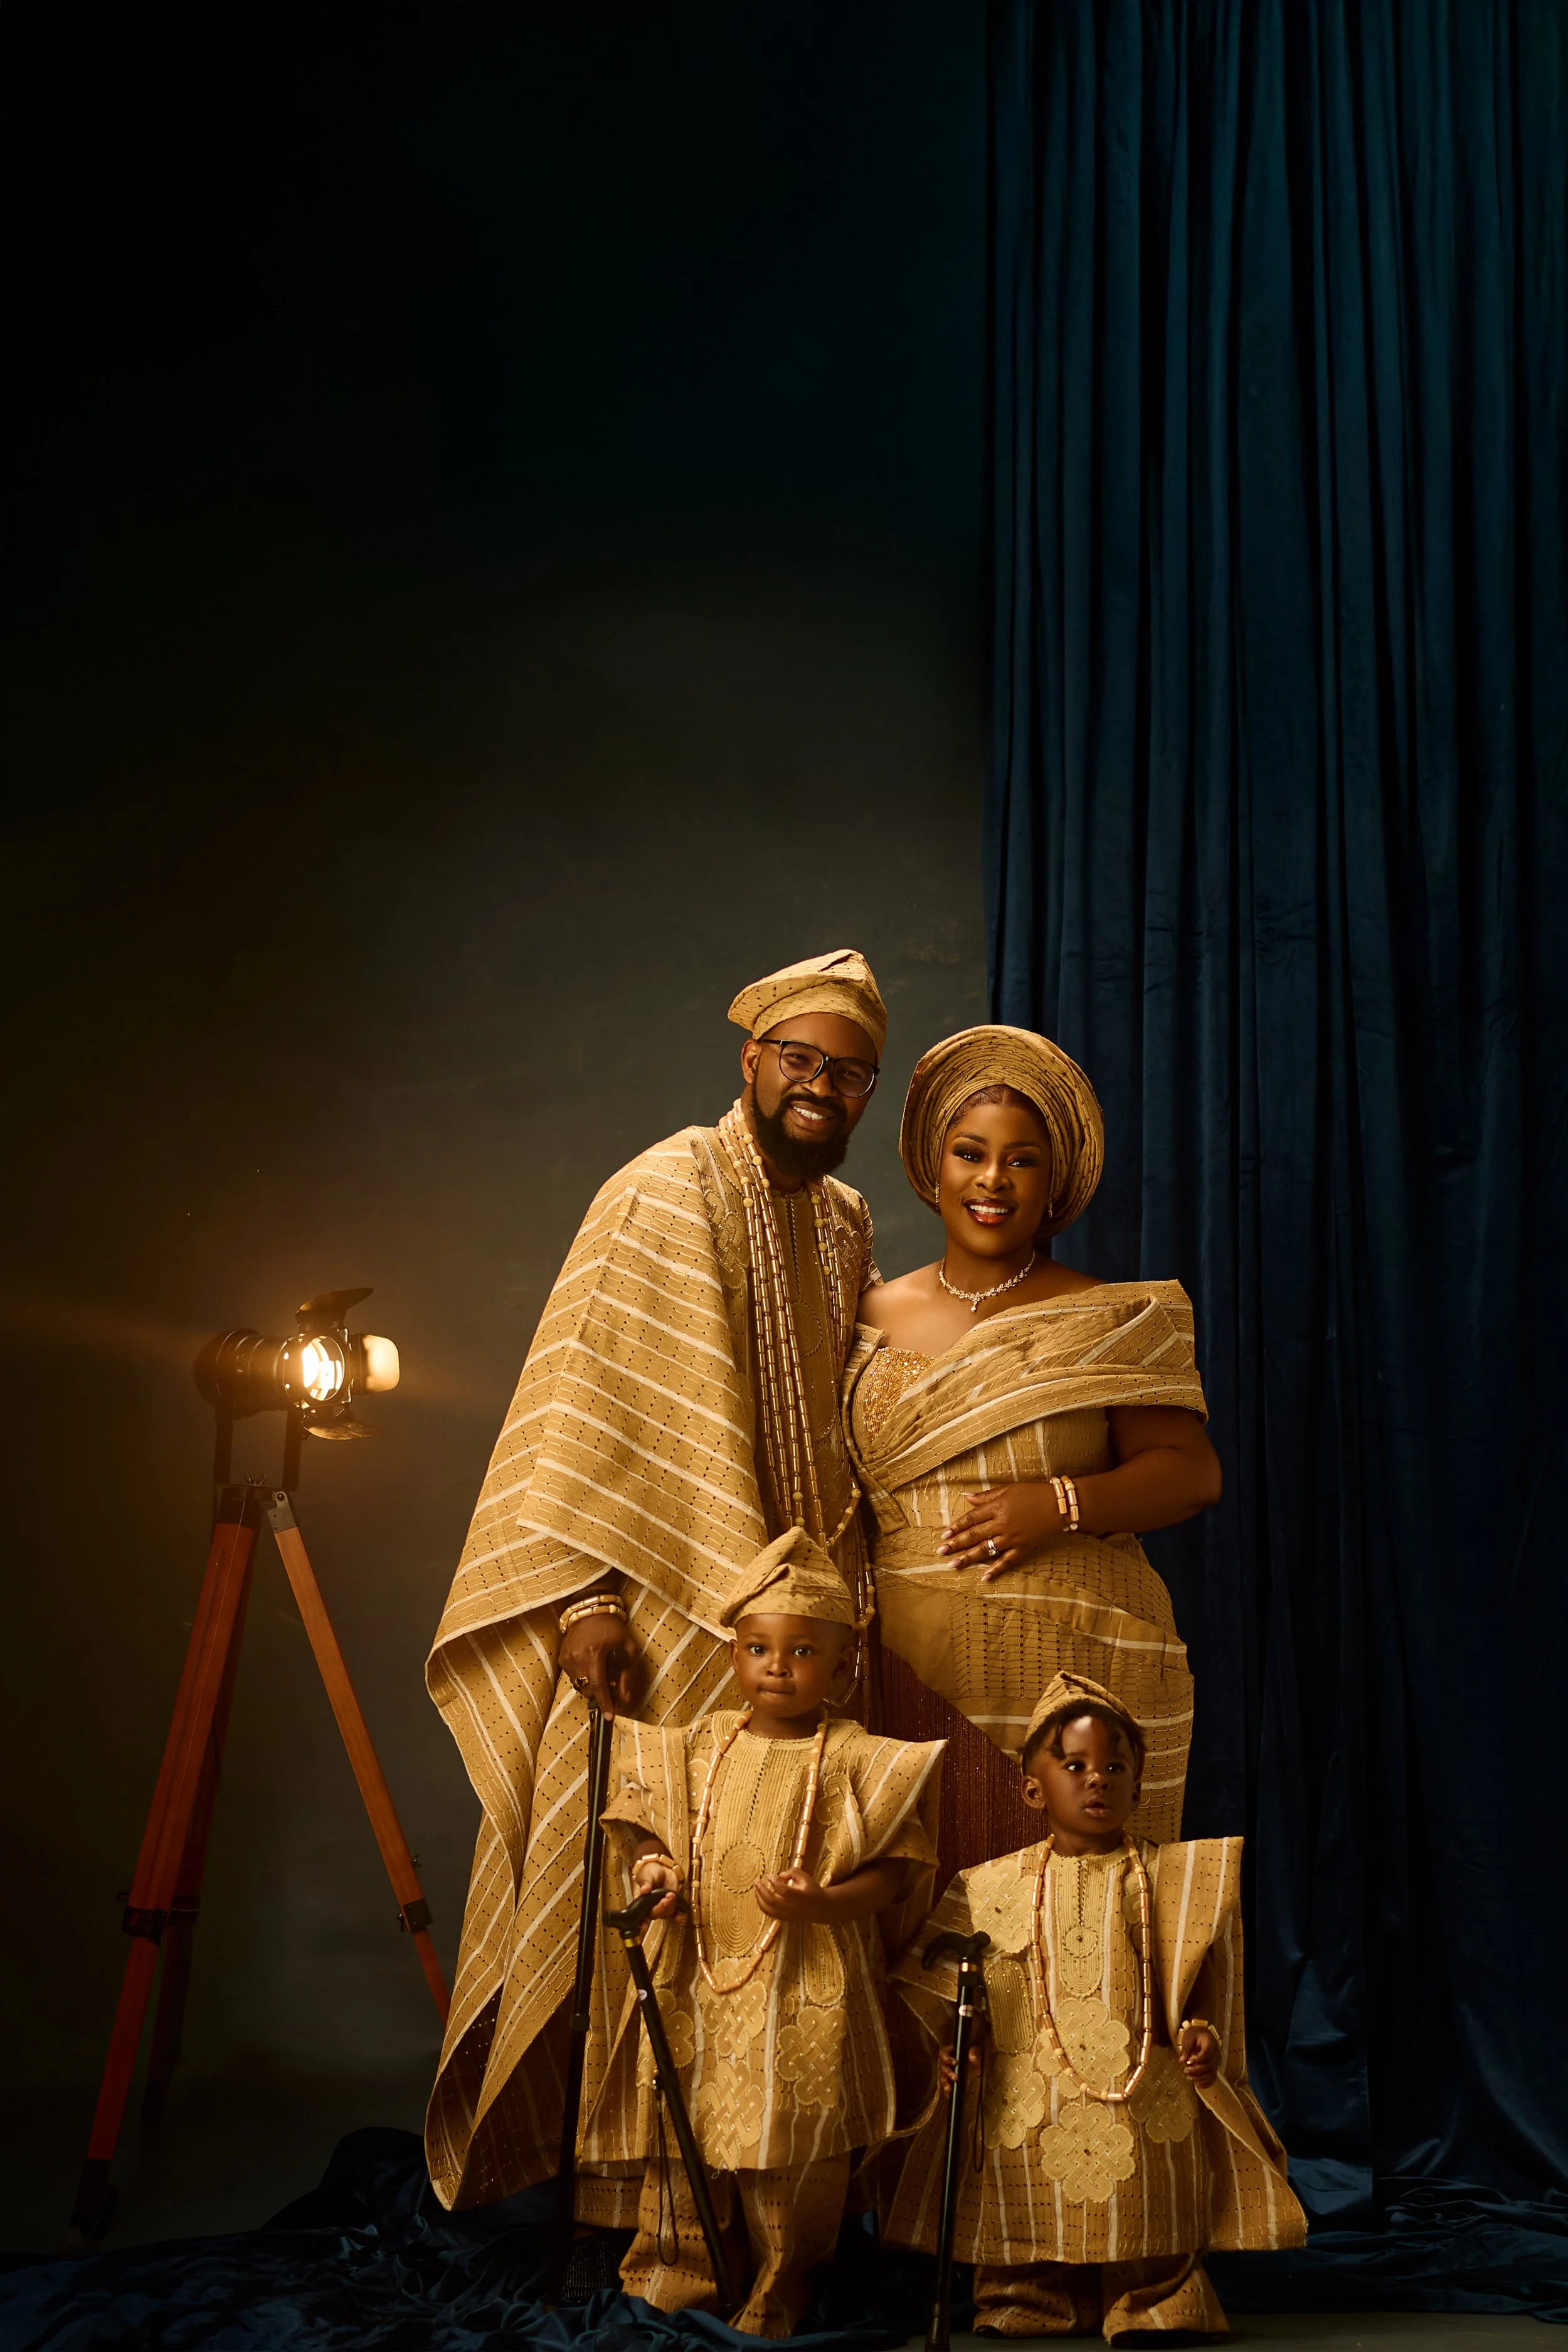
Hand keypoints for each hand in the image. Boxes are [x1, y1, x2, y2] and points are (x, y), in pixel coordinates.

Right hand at [559, 1611, 638, 1714]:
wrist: (590, 1609)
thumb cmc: (612, 1627)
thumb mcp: (628, 1647)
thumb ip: (628, 1674)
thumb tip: (625, 1698)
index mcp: (594, 1653)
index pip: (598, 1686)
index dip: (605, 1703)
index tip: (609, 1716)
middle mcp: (577, 1657)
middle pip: (587, 1690)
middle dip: (599, 1693)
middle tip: (611, 1684)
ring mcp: (567, 1658)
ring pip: (578, 1685)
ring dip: (591, 1685)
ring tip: (601, 1672)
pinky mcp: (562, 1657)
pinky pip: (572, 1677)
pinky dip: (582, 1677)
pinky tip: (591, 1665)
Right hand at [631, 1852, 682, 1919]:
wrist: (662, 1868)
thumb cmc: (650, 1871)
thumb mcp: (646, 1875)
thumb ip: (645, 1882)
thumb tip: (644, 1890)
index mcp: (640, 1900)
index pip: (639, 1913)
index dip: (641, 1921)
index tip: (644, 1926)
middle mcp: (649, 1906)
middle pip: (654, 1913)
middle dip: (660, 1908)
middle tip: (665, 1899)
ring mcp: (660, 1906)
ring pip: (664, 1913)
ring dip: (669, 1907)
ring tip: (671, 1895)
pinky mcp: (670, 1905)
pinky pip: (673, 1914)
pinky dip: (676, 1916)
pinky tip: (679, 1917)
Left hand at [752, 1865, 831, 1922]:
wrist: (822, 1909)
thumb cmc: (813, 1890)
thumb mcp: (806, 1877)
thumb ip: (793, 1872)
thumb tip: (780, 1875)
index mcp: (800, 1896)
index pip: (783, 1890)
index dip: (774, 1882)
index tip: (769, 1875)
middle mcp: (793, 1907)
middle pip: (772, 1901)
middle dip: (761, 1890)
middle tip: (756, 1881)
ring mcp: (788, 1915)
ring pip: (769, 1910)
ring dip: (759, 1898)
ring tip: (756, 1888)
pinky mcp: (785, 1919)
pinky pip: (770, 1914)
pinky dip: (763, 1905)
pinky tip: (761, 1897)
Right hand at [937, 2044, 980, 2093]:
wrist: (971, 2067)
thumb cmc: (970, 2057)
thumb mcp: (973, 2053)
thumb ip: (974, 2053)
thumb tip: (972, 2057)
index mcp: (948, 2053)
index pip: (944, 2054)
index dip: (948, 2059)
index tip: (955, 2063)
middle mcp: (944, 2063)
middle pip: (942, 2067)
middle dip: (948, 2073)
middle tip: (955, 2077)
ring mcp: (944, 2073)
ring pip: (942, 2078)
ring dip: (945, 2083)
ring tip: (949, 2088)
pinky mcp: (947, 2082)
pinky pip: (945, 2087)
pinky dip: (946, 2091)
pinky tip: (949, 2094)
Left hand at [938, 1482, 1064, 1579]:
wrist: (1059, 1505)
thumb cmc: (1032, 1493)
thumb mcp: (1008, 1489)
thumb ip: (986, 1496)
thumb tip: (966, 1497)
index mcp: (997, 1508)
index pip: (971, 1519)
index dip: (956, 1527)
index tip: (944, 1535)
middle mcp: (1002, 1524)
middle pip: (975, 1535)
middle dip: (956, 1544)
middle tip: (941, 1552)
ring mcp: (1012, 1538)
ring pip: (986, 1550)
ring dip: (969, 1558)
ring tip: (953, 1565)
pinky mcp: (1023, 1548)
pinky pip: (1007, 1561)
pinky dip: (996, 1570)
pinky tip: (984, 1577)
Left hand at [1178, 2024, 1219, 2086]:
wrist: (1202, 2033)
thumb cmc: (1195, 2034)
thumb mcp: (1189, 2037)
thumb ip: (1186, 2049)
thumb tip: (1182, 2061)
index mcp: (1210, 2042)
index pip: (1207, 2052)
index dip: (1198, 2058)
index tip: (1189, 2061)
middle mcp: (1216, 2053)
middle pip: (1209, 2065)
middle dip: (1196, 2070)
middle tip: (1185, 2071)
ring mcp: (1216, 2061)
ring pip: (1211, 2073)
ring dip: (1200, 2078)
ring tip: (1189, 2077)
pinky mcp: (1214, 2067)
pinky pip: (1213, 2077)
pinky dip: (1206, 2083)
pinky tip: (1197, 2084)